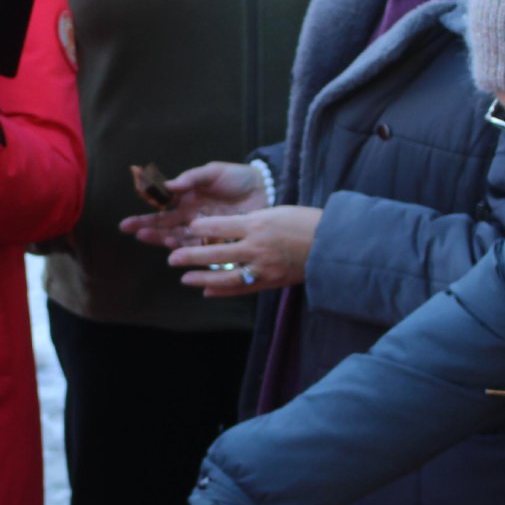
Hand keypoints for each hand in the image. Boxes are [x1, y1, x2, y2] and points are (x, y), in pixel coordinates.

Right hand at [119, 161, 264, 249]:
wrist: (266, 189)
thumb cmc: (238, 178)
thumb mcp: (213, 172)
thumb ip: (192, 178)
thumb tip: (168, 185)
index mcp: (187, 200)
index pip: (161, 209)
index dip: (145, 215)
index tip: (129, 222)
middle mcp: (191, 218)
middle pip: (166, 227)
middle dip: (147, 229)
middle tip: (131, 231)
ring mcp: (204, 231)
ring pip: (179, 239)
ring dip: (164, 239)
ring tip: (149, 237)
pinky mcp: (219, 242)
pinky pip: (201, 249)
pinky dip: (188, 251)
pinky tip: (176, 251)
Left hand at [167, 205, 320, 294]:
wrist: (332, 244)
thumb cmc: (306, 222)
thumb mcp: (276, 213)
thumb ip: (251, 222)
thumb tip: (227, 228)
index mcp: (257, 224)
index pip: (218, 226)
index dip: (199, 228)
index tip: (187, 228)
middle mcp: (256, 246)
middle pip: (215, 252)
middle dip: (190, 256)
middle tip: (171, 258)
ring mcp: (262, 267)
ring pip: (224, 275)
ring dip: (201, 278)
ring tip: (184, 279)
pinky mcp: (270, 282)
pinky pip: (241, 288)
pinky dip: (223, 291)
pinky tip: (207, 292)